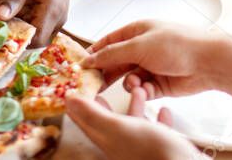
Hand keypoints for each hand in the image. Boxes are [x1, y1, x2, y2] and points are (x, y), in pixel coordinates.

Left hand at [0, 0, 82, 45]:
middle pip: (25, 33)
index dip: (14, 36)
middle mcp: (52, 19)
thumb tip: (0, 16)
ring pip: (20, 25)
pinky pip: (22, 16)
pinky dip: (9, 7)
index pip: (35, 38)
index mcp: (52, 10)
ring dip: (3, 12)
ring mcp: (46, 16)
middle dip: (3, 21)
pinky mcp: (40, 12)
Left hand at [66, 87, 203, 159]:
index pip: (85, 118)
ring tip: (140, 89)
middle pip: (109, 118)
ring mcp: (140, 146)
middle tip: (105, 83)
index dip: (79, 100)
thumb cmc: (150, 149)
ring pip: (133, 121)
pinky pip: (156, 130)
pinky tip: (163, 109)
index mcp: (107, 138)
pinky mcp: (160, 147)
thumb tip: (68, 99)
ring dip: (135, 103)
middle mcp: (121, 143)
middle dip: (107, 100)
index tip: (78, 82)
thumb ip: (92, 113)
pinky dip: (157, 117)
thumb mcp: (117, 126)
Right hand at [82, 21, 218, 98]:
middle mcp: (142, 48)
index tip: (82, 67)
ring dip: (129, 83)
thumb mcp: (138, 46)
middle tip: (97, 86)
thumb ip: (112, 54)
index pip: (109, 42)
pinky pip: (142, 90)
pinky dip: (142, 91)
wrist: (206, 63)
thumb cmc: (176, 45)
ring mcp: (151, 66)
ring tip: (136, 84)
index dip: (95, 54)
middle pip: (116, 62)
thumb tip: (90, 59)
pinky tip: (147, 89)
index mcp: (136, 32)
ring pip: (128, 79)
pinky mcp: (159, 84)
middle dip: (107, 73)